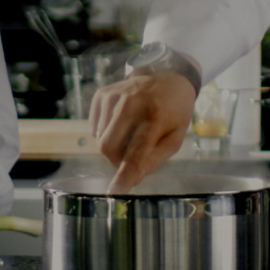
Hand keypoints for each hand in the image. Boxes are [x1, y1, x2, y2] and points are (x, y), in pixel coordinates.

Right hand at [89, 69, 195, 190]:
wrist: (169, 77)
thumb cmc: (175, 112)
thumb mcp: (175, 138)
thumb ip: (154, 160)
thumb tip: (132, 179)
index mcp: (154, 117)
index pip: (135, 154)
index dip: (124, 176)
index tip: (115, 192)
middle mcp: (130, 104)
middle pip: (108, 148)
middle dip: (116, 161)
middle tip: (130, 156)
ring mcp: (114, 97)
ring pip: (99, 139)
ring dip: (113, 145)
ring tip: (130, 134)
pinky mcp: (102, 94)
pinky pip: (94, 127)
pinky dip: (105, 132)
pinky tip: (121, 123)